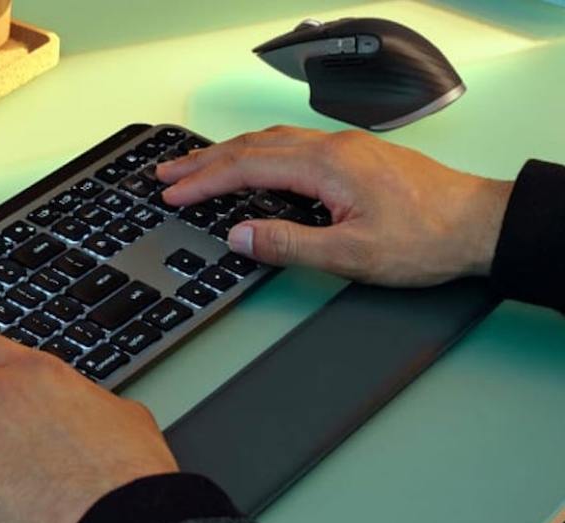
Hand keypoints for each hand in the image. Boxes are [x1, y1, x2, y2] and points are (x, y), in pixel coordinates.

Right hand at [156, 126, 514, 286]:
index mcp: (326, 166)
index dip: (203, 181)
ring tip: (198, 167)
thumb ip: (289, 244)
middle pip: (252, 146)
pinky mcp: (357, 157)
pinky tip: (254, 163)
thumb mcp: (350, 254)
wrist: (480, 225)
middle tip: (167, 173)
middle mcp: (333, 148)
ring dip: (229, 154)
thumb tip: (240, 236)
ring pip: (272, 141)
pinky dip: (259, 153)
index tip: (172, 193)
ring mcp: (346, 149)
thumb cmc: (426, 240)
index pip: (247, 168)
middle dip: (204, 161)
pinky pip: (292, 145)